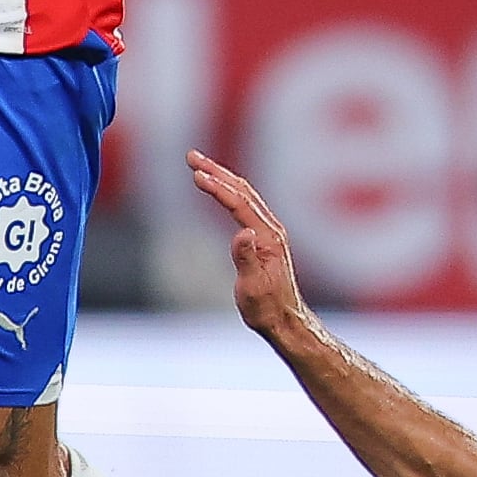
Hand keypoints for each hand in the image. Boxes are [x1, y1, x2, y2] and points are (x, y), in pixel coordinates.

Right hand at [187, 150, 306, 339]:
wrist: (285, 320)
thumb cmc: (267, 308)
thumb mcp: (252, 288)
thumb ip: (246, 259)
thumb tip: (242, 233)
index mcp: (268, 238)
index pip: (239, 204)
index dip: (217, 188)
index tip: (196, 174)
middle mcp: (271, 229)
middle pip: (242, 191)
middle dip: (216, 171)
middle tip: (191, 156)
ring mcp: (269, 231)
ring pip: (244, 195)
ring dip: (222, 177)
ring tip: (199, 165)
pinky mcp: (265, 237)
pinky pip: (245, 205)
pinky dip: (229, 191)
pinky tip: (220, 188)